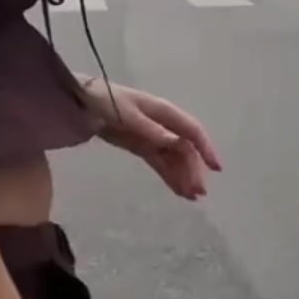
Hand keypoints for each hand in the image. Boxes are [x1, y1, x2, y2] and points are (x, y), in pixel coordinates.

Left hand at [83, 81, 221, 198]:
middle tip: (199, 193)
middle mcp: (163, 125)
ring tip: (191, 197)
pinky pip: (160, 164)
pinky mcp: (142, 147)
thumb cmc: (105, 101)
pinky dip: (170, 177)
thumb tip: (177, 142)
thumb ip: (151, 129)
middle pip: (184, 150)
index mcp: (163, 112)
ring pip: (174, 159)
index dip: (205, 148)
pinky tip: (179, 191)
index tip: (215, 168)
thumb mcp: (127, 114)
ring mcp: (153, 137)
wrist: (82, 101)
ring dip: (184, 177)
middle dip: (193, 170)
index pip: (191, 131)